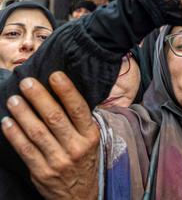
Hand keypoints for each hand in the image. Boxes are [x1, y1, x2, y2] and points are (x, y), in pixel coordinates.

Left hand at [2, 72, 99, 199]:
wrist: (81, 196)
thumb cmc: (84, 161)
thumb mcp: (91, 141)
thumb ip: (80, 121)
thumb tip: (63, 93)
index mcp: (90, 136)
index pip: (79, 109)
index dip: (66, 91)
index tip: (55, 75)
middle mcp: (76, 147)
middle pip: (55, 118)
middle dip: (39, 98)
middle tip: (26, 82)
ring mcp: (58, 161)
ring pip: (37, 133)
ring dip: (23, 113)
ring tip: (14, 99)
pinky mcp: (42, 172)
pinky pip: (25, 150)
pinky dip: (14, 135)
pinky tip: (7, 122)